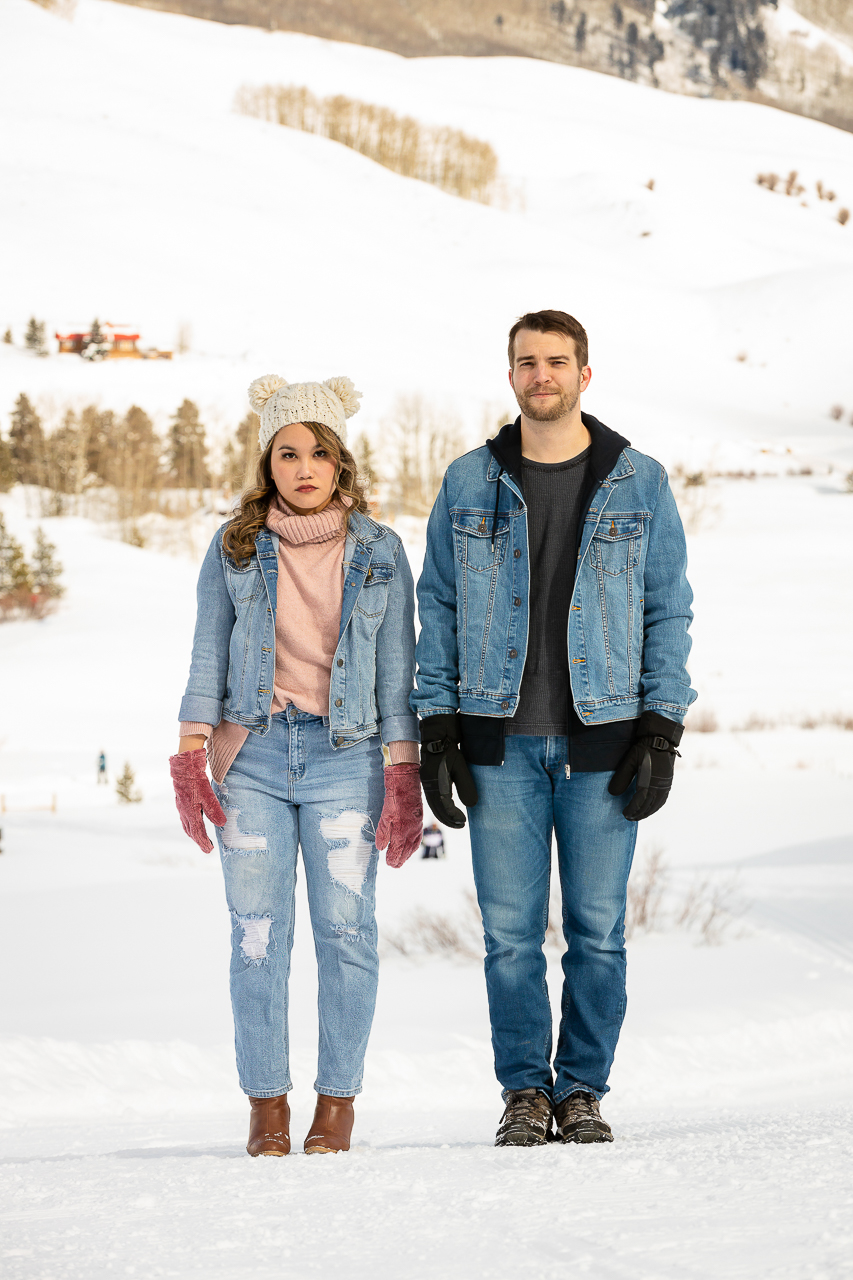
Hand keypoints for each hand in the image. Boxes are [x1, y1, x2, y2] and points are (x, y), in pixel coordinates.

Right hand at [169, 747, 225, 852]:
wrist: (184, 769)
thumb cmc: (196, 781)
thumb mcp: (208, 795)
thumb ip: (214, 810)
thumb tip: (222, 824)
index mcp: (190, 813)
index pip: (198, 833)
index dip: (204, 842)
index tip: (210, 850)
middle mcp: (184, 813)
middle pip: (191, 832)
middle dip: (199, 841)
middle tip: (207, 848)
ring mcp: (181, 808)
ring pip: (187, 826)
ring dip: (194, 834)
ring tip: (201, 839)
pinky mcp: (181, 803)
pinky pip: (185, 819)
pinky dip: (190, 826)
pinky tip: (194, 823)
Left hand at [375, 762, 422, 867]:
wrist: (407, 782)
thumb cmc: (394, 797)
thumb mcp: (384, 815)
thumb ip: (382, 833)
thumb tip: (380, 847)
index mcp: (401, 831)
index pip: (397, 851)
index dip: (393, 859)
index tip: (389, 864)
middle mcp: (411, 832)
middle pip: (406, 851)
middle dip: (400, 859)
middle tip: (394, 866)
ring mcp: (416, 826)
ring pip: (413, 846)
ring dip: (407, 854)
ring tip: (402, 859)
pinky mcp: (419, 821)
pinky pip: (417, 838)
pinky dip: (413, 846)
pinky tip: (410, 845)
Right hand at [419, 714, 477, 828]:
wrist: (439, 732)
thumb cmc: (450, 748)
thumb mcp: (461, 767)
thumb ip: (466, 786)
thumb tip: (472, 805)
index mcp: (433, 782)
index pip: (443, 806)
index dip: (453, 816)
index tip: (463, 822)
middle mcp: (427, 783)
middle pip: (436, 807)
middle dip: (448, 818)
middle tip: (460, 824)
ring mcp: (426, 779)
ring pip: (434, 802)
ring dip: (444, 812)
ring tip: (455, 819)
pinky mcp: (428, 776)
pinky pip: (433, 795)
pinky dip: (441, 803)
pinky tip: (449, 805)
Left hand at [608, 711, 682, 820]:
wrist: (661, 739)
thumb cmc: (643, 749)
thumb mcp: (629, 761)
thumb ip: (621, 777)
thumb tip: (612, 793)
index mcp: (648, 782)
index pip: (639, 802)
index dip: (631, 810)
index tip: (624, 814)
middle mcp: (659, 786)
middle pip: (648, 806)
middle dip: (638, 814)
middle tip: (629, 818)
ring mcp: (665, 785)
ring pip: (656, 805)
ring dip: (647, 812)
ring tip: (638, 816)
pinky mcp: (668, 782)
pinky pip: (662, 800)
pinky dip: (656, 807)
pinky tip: (651, 808)